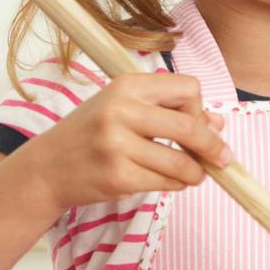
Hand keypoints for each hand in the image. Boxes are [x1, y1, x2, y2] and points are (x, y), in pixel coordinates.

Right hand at [14, 72, 232, 213]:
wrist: (47, 167)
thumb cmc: (92, 134)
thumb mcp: (125, 110)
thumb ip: (170, 113)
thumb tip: (218, 123)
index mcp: (127, 85)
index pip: (188, 88)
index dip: (198, 108)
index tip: (194, 122)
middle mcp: (120, 110)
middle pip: (189, 126)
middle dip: (212, 146)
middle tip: (223, 158)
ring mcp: (117, 145)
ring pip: (181, 162)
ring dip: (196, 172)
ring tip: (194, 174)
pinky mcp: (117, 176)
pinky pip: (165, 182)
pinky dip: (175, 185)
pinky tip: (169, 181)